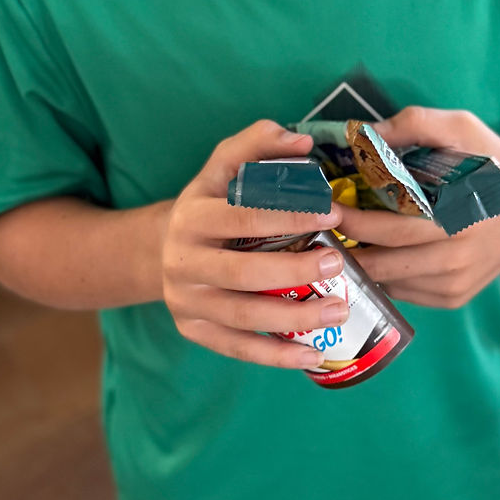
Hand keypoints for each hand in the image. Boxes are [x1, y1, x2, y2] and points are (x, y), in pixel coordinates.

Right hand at [161, 120, 349, 367]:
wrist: (160, 246)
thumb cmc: (209, 202)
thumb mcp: (223, 165)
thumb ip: (258, 142)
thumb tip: (302, 142)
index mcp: (191, 216)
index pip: (242, 217)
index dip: (289, 215)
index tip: (332, 213)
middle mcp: (182, 262)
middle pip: (242, 274)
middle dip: (295, 270)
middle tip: (339, 262)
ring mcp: (185, 301)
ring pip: (242, 317)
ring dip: (295, 319)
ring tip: (340, 309)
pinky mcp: (193, 330)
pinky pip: (237, 349)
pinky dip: (276, 357)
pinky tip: (314, 355)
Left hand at [336, 106, 499, 308]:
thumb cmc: (492, 161)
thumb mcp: (461, 127)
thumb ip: (414, 124)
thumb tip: (363, 134)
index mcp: (457, 220)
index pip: (391, 231)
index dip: (353, 223)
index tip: (326, 210)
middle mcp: (457, 259)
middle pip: (384, 264)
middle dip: (345, 248)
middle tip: (317, 230)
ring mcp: (456, 284)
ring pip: (391, 283)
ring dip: (361, 265)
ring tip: (336, 242)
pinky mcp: (455, 297)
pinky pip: (406, 293)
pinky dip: (383, 277)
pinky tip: (372, 254)